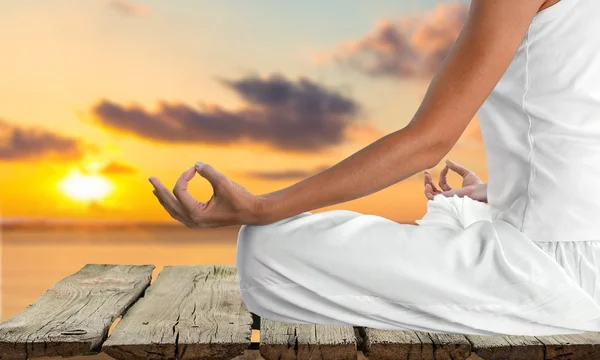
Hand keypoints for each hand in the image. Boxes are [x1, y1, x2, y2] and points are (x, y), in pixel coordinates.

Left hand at [148, 162, 263, 227]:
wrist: (253, 212)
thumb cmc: (240, 198)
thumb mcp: (224, 183)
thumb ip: (209, 172)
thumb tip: (195, 164)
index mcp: (197, 213)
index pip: (179, 192)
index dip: (184, 176)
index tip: (194, 169)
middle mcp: (194, 221)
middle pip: (170, 204)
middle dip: (160, 190)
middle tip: (151, 179)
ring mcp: (196, 223)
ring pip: (173, 211)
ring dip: (164, 200)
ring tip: (156, 190)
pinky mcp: (200, 222)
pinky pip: (180, 214)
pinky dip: (173, 206)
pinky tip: (171, 200)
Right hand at [423, 159, 486, 202]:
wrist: (480, 190)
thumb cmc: (477, 185)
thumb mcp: (465, 173)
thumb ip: (456, 168)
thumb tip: (447, 161)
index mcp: (453, 192)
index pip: (443, 183)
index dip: (442, 174)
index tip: (445, 167)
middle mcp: (448, 197)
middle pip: (434, 190)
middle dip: (428, 181)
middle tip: (426, 172)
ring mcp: (446, 199)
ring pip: (431, 194)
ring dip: (427, 185)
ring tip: (426, 176)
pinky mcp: (445, 199)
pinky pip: (433, 198)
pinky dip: (428, 192)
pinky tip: (428, 184)